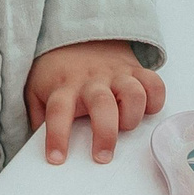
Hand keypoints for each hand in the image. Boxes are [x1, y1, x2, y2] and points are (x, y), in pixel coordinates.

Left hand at [28, 40, 165, 164]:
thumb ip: (38, 117)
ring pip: (133, 93)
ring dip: (132, 115)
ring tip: (125, 128)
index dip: (57, 136)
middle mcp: (91, 80)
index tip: (56, 159)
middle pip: (101, 103)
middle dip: (105, 133)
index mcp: (64, 86)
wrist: (78, 35)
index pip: (58, 111)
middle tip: (102, 157)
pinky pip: (154, 83)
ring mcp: (116, 74)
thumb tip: (39, 148)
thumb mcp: (37, 90)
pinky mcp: (135, 70)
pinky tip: (147, 112)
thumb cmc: (58, 73)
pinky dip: (156, 100)